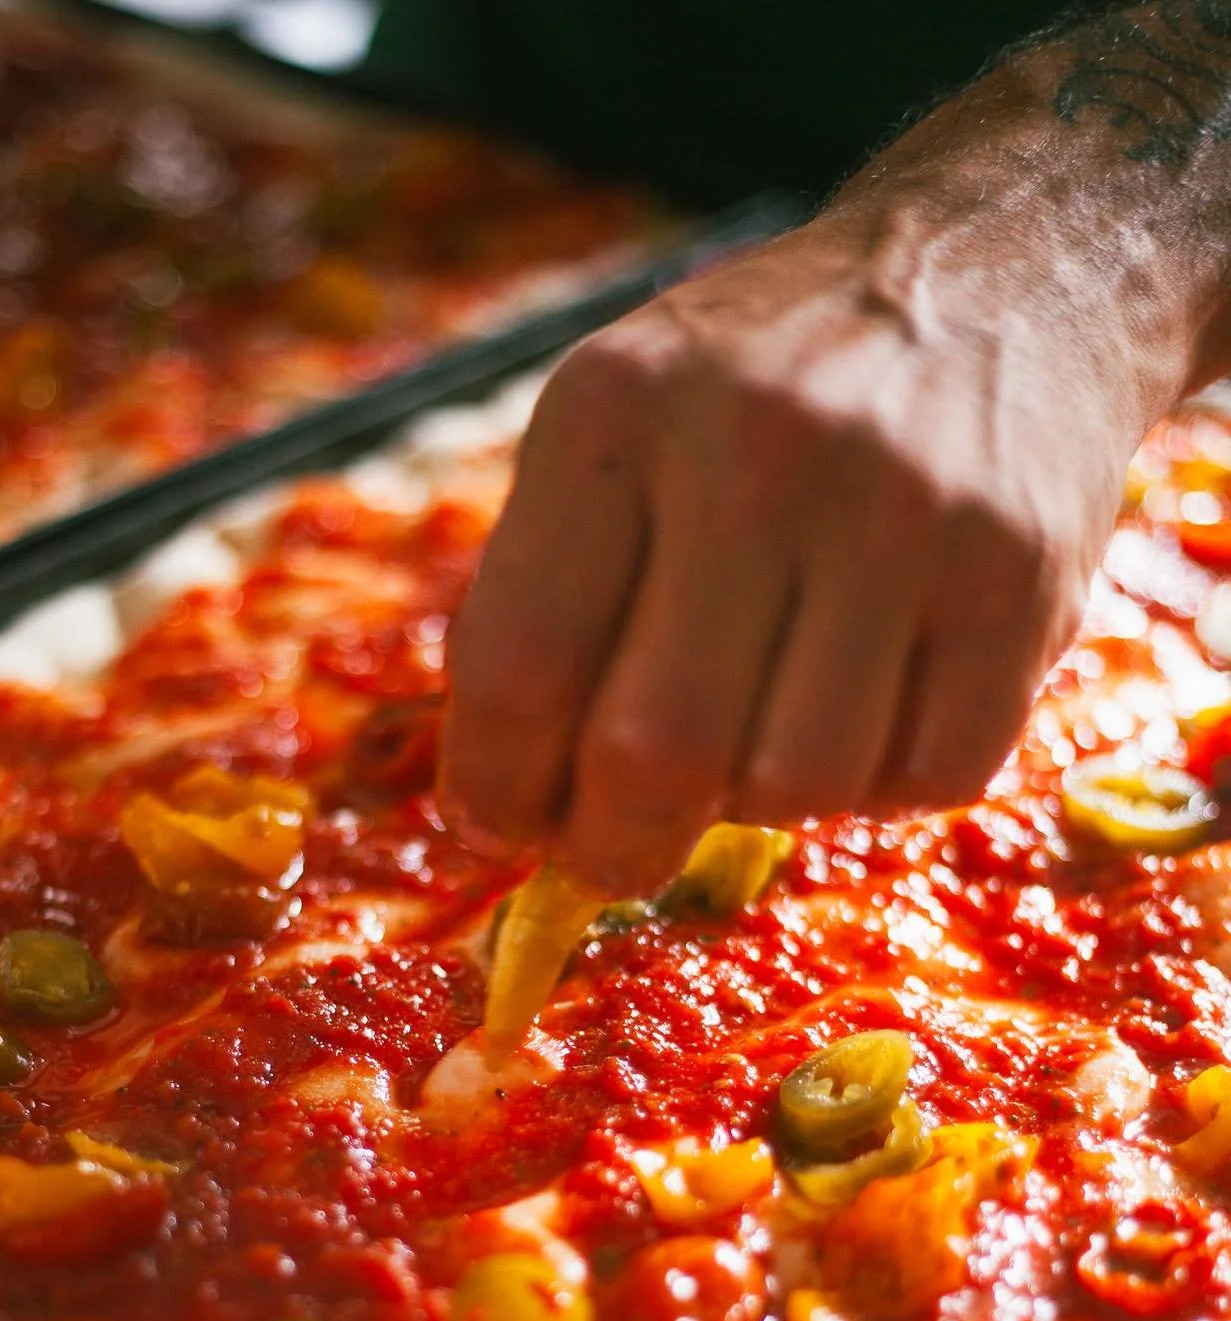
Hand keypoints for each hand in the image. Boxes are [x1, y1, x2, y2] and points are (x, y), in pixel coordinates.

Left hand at [439, 194, 1154, 897]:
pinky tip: (870, 709)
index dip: (496, 785)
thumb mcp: (624, 419)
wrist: (1002, 271)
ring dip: (760, 803)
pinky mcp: (1018, 580)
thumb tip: (509, 808)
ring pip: (794, 788)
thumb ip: (555, 589)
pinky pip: (926, 780)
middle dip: (614, 846)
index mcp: (619, 412)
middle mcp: (757, 456)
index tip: (500, 825)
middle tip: (612, 856)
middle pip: (653, 754)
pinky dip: (883, 784)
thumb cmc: (769, 382)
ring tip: (760, 734)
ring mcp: (901, 518)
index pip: (519, 664)